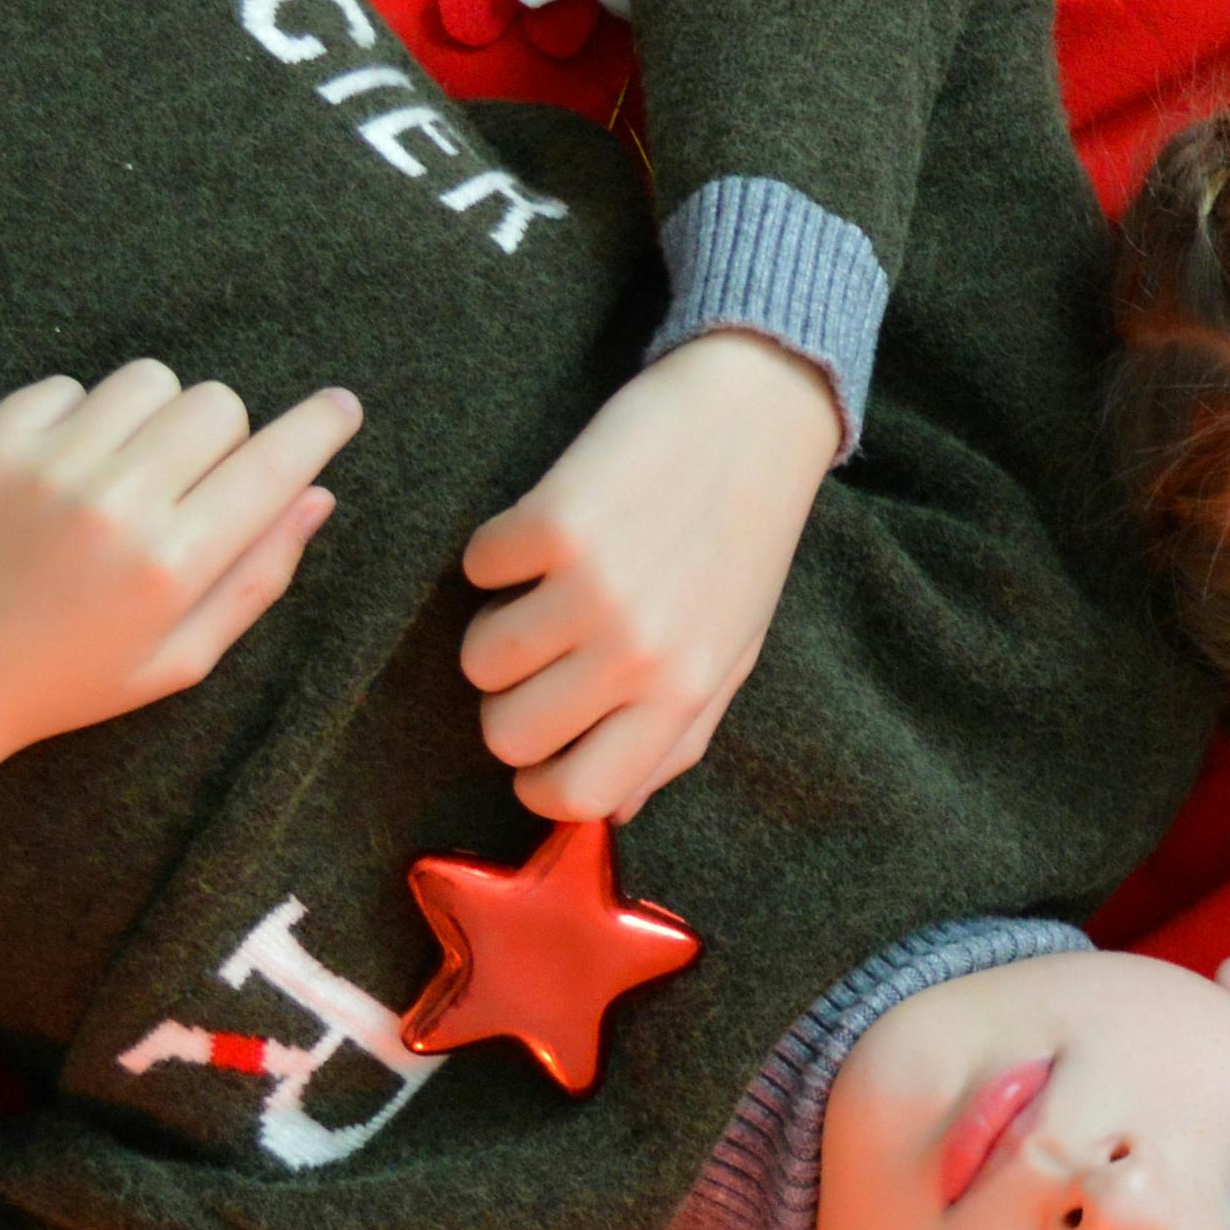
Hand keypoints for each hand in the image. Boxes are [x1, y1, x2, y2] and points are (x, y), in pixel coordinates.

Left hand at [0, 365, 357, 792]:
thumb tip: (317, 498)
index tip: (342, 407)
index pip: (273, 466)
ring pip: (150, 381)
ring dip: (156, 416)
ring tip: (127, 469)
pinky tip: (67, 469)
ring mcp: (49, 464)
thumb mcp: (180, 658)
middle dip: (225, 436)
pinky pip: (71, 385)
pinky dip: (82, 416)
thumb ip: (257, 577)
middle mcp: (115, 503)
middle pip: (217, 406)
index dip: (320, 428)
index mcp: (171, 566)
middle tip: (194, 482)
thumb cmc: (67, 676)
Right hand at [461, 331, 843, 823]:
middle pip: (507, 734)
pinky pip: (476, 572)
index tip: (539, 748)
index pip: (580, 797)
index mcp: (685, 696)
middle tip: (544, 651)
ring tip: (548, 587)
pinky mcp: (555, 524)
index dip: (540, 781)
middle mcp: (641, 655)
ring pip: (478, 661)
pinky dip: (497, 552)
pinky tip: (550, 530)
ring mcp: (597, 592)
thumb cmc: (741, 541)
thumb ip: (674, 738)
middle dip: (510, 700)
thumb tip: (613, 812)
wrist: (754, 417)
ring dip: (497, 625)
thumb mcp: (731, 652)